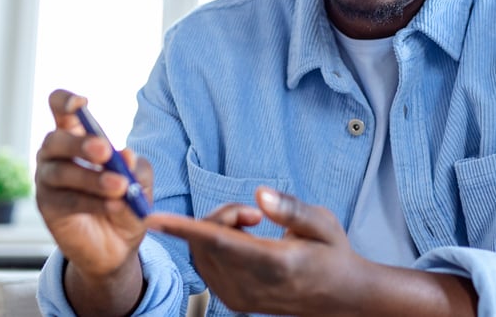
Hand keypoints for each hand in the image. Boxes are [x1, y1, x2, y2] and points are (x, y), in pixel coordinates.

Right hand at [35, 89, 153, 313]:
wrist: (116, 247)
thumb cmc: (125, 201)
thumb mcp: (140, 182)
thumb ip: (135, 168)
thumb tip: (126, 155)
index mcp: (75, 135)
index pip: (59, 107)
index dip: (65, 101)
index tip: (81, 103)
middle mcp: (55, 153)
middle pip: (56, 139)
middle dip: (80, 144)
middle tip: (105, 152)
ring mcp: (47, 179)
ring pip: (62, 172)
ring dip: (92, 178)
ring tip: (119, 186)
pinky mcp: (47, 206)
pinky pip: (67, 199)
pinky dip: (92, 201)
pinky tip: (114, 205)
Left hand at [148, 188, 476, 316]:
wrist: (341, 297)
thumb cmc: (333, 254)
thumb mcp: (324, 224)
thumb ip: (291, 208)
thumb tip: (260, 194)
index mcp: (275, 266)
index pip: (219, 243)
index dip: (184, 228)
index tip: (153, 218)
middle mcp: (252, 287)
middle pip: (206, 242)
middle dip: (218, 216)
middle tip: (252, 213)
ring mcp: (240, 298)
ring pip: (201, 253)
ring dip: (215, 230)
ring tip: (252, 226)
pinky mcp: (234, 301)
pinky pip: (205, 265)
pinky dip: (213, 245)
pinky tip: (242, 241)